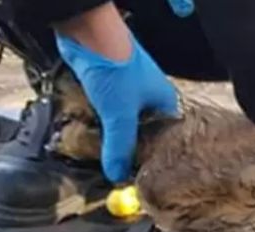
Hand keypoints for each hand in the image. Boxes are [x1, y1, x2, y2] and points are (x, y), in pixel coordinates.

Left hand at [54, 11, 178, 182]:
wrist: (88, 32)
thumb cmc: (115, 69)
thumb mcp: (119, 116)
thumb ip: (119, 147)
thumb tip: (116, 176)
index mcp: (165, 104)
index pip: (165, 141)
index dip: (151, 159)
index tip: (137, 177)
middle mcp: (150, 98)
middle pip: (142, 133)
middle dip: (127, 149)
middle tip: (115, 170)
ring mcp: (129, 91)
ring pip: (122, 123)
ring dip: (111, 136)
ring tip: (102, 155)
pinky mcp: (109, 86)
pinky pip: (106, 112)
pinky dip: (99, 122)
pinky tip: (91, 134)